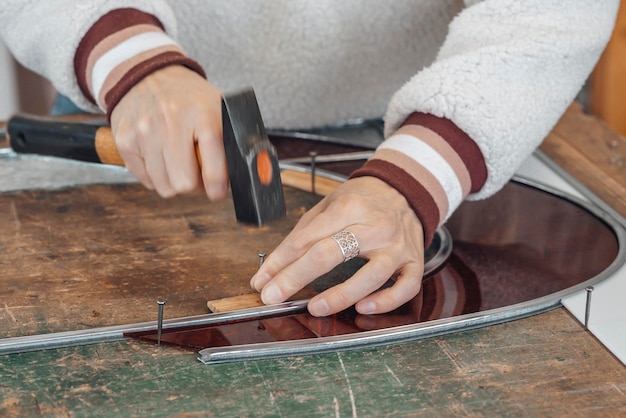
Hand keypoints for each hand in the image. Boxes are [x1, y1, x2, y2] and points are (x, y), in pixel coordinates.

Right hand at [110, 65, 226, 199]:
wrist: (146, 73)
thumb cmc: (188, 97)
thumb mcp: (217, 108)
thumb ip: (233, 140)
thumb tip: (254, 172)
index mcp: (202, 114)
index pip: (213, 167)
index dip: (218, 187)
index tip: (217, 190)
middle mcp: (171, 122)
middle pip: (185, 184)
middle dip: (195, 186)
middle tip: (197, 174)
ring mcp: (144, 132)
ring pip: (164, 187)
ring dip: (175, 182)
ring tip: (179, 164)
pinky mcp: (125, 141)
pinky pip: (146, 180)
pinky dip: (156, 176)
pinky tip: (161, 157)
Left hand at [250, 176, 424, 315]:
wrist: (405, 189)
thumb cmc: (362, 200)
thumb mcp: (329, 205)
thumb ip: (302, 235)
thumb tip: (272, 269)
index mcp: (349, 207)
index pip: (307, 237)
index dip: (280, 261)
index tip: (262, 281)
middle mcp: (375, 226)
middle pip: (331, 253)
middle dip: (296, 277)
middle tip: (273, 296)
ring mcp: (397, 246)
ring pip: (372, 275)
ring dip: (341, 295)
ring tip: (315, 308)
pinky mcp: (414, 262)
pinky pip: (406, 287)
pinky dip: (386, 302)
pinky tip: (364, 308)